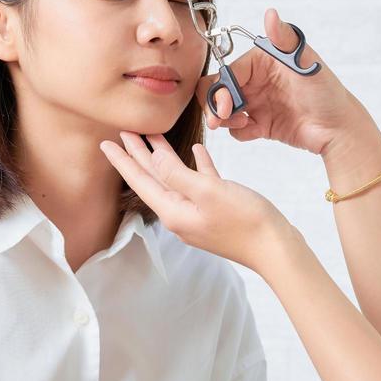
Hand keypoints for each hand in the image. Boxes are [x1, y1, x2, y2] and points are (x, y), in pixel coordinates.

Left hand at [100, 133, 298, 275]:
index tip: (105, 142)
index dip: (122, 160)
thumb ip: (177, 175)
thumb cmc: (245, 222)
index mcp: (173, 210)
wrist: (276, 249)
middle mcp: (181, 213)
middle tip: (124, 131)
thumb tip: (152, 160)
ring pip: (175, 178)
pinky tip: (197, 152)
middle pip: (153, 178)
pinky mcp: (217, 209)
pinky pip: (200, 182)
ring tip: (153, 136)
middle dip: (138, 154)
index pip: (140, 180)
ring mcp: (199, 213)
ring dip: (164, 156)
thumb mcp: (208, 193)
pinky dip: (195, 166)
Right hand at [202, 8, 363, 154]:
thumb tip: (270, 13)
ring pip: (222, 110)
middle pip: (218, 90)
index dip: (221, 88)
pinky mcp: (260, 124)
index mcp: (261, 61)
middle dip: (214, 105)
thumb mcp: (305, 62)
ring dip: (223, 119)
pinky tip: (255, 131)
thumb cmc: (326, 91)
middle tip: (219, 121)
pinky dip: (238, 132)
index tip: (227, 106)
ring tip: (241, 125)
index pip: (228, 72)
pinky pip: (236, 128)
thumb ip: (284, 38)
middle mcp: (256, 80)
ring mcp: (257, 102)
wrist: (339, 128)